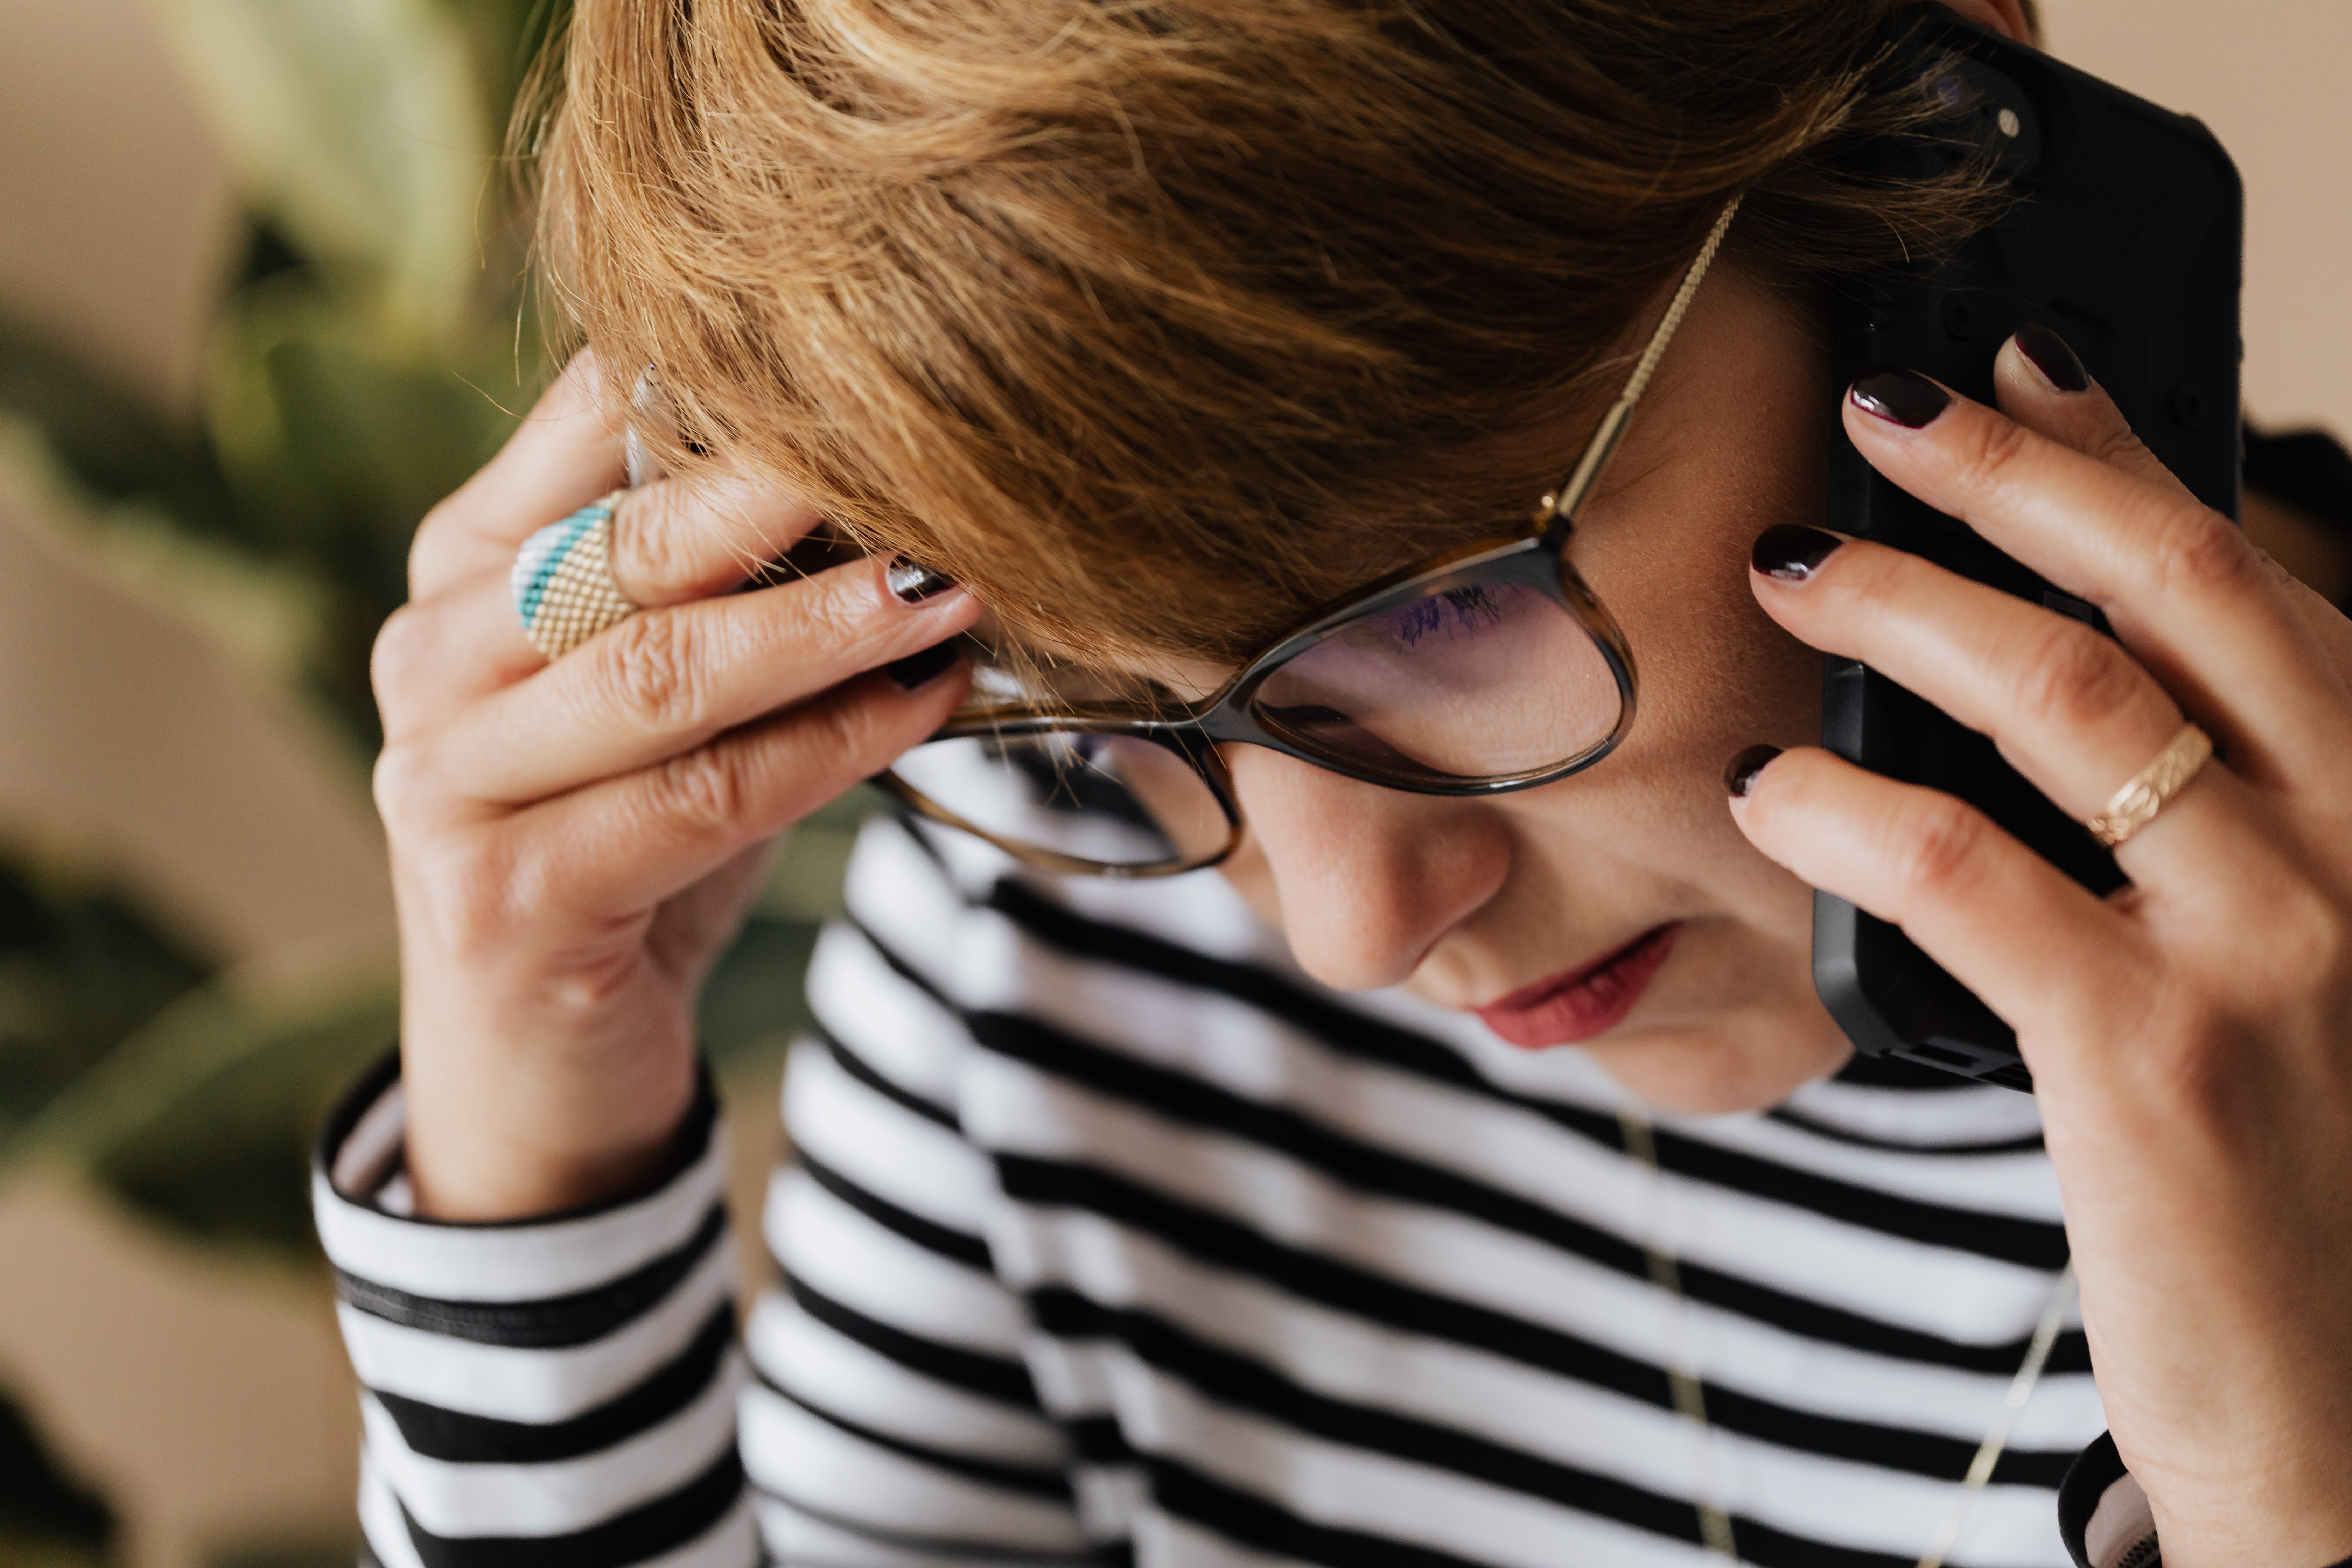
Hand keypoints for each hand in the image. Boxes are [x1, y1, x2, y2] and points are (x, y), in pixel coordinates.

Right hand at [373, 352, 977, 1219]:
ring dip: (827, 627)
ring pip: (664, 672)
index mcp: (463, 569)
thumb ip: (726, 590)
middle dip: (787, 495)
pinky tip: (921, 708)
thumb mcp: (670, 696)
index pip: (583, 425)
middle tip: (932, 455)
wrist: (540, 1061)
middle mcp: (432, 655)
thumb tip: (899, 482)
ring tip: (952, 587)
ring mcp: (446, 778)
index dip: (722, 380)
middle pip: (627, 546)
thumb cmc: (629, 844)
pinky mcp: (500, 894)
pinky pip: (698, 797)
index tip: (870, 354)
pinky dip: (827, 749)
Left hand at [1729, 334, 2351, 1565]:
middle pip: (2173, 594)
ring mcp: (2271, 946)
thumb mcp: (2292, 961)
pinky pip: (1970, 875)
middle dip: (2015, 480)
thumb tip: (2060, 689)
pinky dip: (1848, 813)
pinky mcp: (2154, 1058)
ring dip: (1910, 609)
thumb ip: (2207, 822)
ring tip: (1794, 568)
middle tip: (1875, 408)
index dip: (2125, 456)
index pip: (2247, 581)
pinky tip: (1764, 788)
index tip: (2018, 367)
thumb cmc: (2303, 1167)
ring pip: (2067, 704)